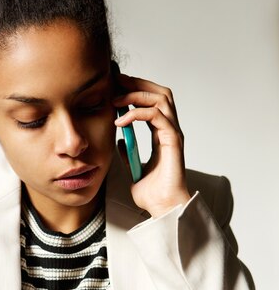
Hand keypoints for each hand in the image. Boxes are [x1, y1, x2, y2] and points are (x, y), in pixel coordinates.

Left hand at [113, 73, 190, 217]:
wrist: (162, 208)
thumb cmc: (152, 193)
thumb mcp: (133, 168)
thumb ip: (127, 153)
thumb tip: (119, 141)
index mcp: (162, 134)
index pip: (152, 102)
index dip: (135, 90)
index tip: (115, 88)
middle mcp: (170, 130)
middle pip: (160, 93)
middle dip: (138, 83)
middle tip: (116, 82)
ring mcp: (173, 134)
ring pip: (160, 99)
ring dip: (136, 95)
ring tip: (115, 99)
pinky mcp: (173, 141)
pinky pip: (156, 116)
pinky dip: (136, 114)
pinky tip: (120, 121)